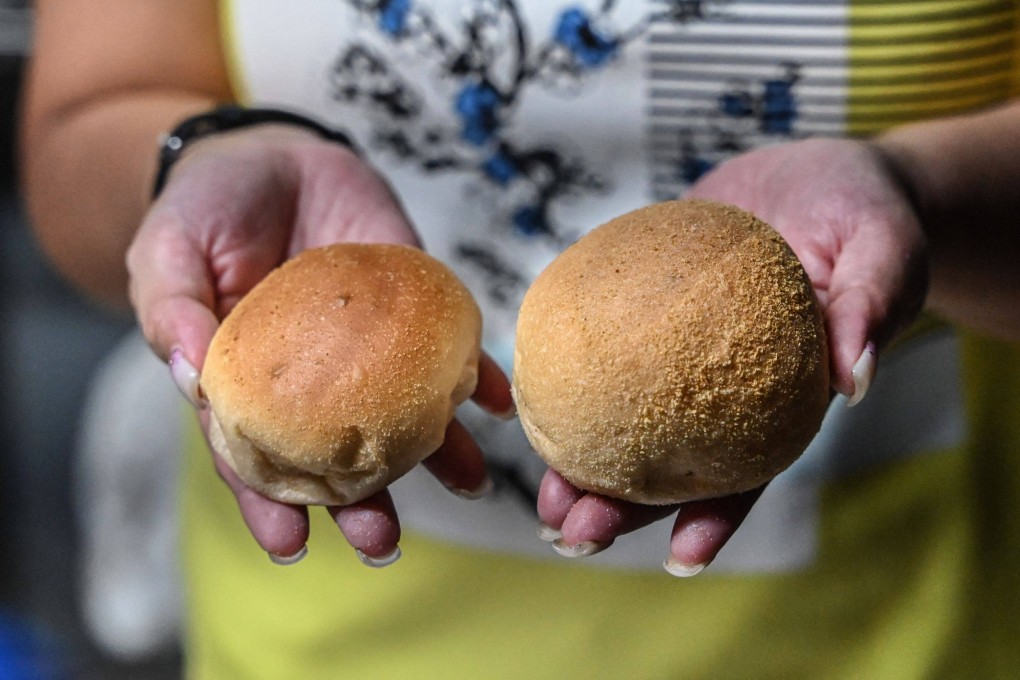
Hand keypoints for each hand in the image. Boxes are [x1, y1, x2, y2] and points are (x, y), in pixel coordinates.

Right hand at [127, 125, 512, 564]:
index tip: (290, 545)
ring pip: (404, 413)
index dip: (270, 502)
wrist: (272, 155)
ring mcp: (369, 350)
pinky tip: (495, 402)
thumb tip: (191, 379)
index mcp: (247, 387)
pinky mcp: (412, 308)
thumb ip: (172, 313)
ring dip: (437, 455)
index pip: (258, 457)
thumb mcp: (167, 253)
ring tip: (468, 486)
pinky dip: (476, 374)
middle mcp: (314, 383)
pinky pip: (448, 348)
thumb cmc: (206, 213)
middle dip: (360, 501)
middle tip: (380, 542)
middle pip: (338, 454)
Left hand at [537, 138, 927, 574]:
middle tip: (569, 532)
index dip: (715, 518)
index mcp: (779, 400)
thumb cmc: (867, 218)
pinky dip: (575, 372)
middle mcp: (723, 391)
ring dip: (583, 458)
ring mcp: (680, 355)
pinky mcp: (649, 309)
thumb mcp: (885, 251)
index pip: (749, 473)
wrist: (821, 171)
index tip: (678, 560)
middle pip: (670, 461)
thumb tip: (852, 380)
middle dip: (619, 506)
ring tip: (542, 489)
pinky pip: (607, 344)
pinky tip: (536, 390)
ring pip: (628, 418)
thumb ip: (871, 307)